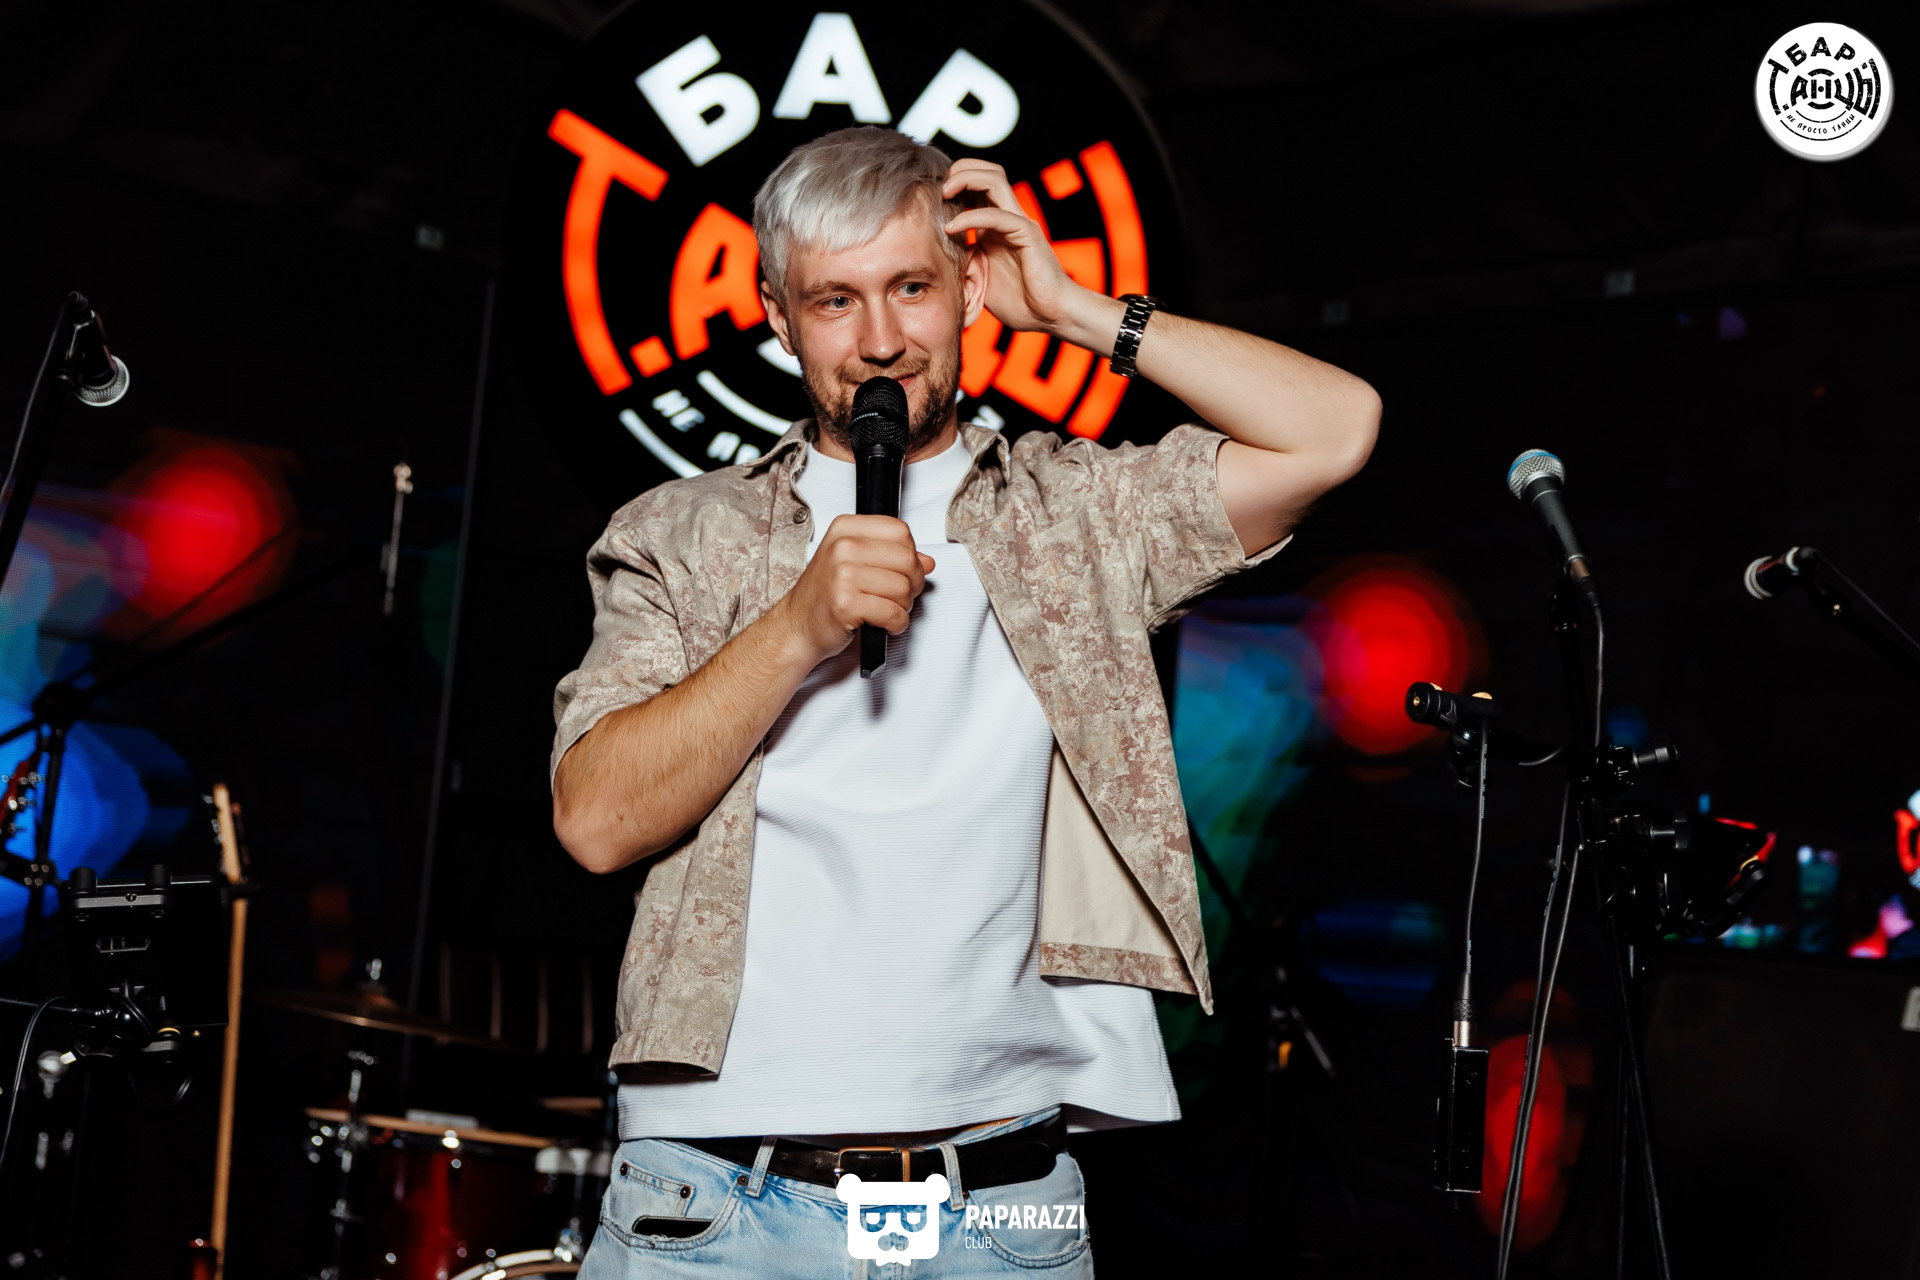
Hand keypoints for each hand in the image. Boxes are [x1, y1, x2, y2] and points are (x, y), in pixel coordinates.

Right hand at [775, 514, 934, 663]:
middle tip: (902, 595)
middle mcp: (842, 547)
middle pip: (907, 560)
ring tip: (888, 610)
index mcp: (845, 529)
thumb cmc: (825, 595)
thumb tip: (927, 561)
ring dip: (904, 606)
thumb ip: (891, 556)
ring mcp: (842, 575)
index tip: (904, 570)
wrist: (798, 626)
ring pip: (903, 588)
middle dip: (913, 583)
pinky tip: (886, 624)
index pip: (900, 531)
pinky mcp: (846, 603)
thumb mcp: (853, 563)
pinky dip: (897, 623)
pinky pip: (893, 613)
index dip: (911, 554)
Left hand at [942, 159, 1114, 341]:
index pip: (977, 185)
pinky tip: (952, 228)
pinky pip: (997, 215)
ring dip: (965, 178)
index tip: (931, 197)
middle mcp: (1008, 218)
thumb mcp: (979, 279)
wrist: (1049, 316)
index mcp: (996, 226)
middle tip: (939, 187)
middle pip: (988, 171)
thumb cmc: (1019, 302)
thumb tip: (935, 257)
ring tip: (944, 192)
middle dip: (960, 169)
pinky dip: (970, 217)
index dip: (954, 182)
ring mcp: (1019, 223)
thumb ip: (962, 262)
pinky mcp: (1027, 235)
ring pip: (994, 179)